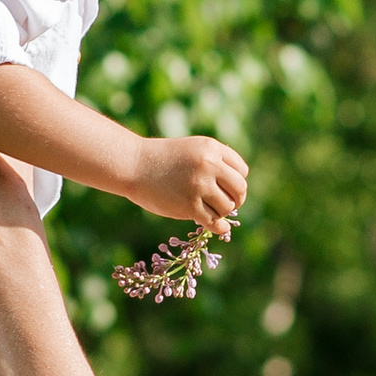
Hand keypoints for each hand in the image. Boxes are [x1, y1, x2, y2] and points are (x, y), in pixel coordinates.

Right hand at [130, 132, 247, 234]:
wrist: (133, 165)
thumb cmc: (162, 160)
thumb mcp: (192, 150)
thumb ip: (214, 163)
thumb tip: (237, 191)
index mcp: (211, 148)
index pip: (242, 170)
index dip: (237, 182)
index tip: (227, 189)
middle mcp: (209, 165)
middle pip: (239, 189)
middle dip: (236, 199)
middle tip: (227, 205)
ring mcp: (199, 185)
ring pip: (228, 206)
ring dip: (223, 212)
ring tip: (211, 211)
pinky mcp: (189, 205)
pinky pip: (215, 221)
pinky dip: (219, 227)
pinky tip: (217, 226)